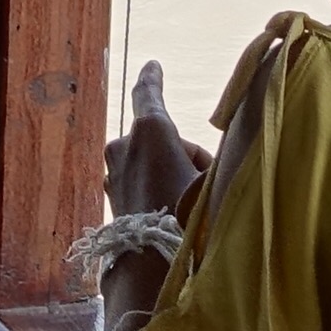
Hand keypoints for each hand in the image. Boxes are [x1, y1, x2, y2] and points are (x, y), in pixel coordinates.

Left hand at [108, 60, 206, 223]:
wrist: (150, 266)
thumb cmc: (187, 217)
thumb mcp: (213, 180)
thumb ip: (214, 159)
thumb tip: (219, 153)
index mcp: (149, 131)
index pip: (149, 94)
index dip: (153, 78)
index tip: (152, 65)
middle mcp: (124, 145)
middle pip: (164, 137)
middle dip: (187, 155)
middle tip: (207, 186)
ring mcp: (114, 171)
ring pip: (152, 160)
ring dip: (171, 173)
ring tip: (190, 207)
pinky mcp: (111, 194)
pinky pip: (141, 180)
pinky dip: (157, 187)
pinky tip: (173, 215)